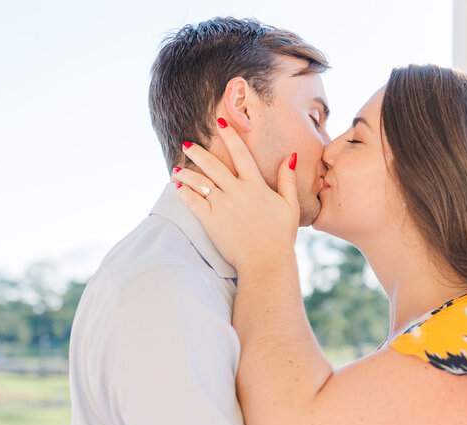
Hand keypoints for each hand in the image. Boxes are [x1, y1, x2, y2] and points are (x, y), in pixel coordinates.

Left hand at [172, 118, 298, 274]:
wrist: (266, 261)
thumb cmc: (280, 237)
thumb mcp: (290, 206)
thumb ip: (287, 180)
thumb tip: (289, 156)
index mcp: (255, 185)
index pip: (241, 153)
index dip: (230, 135)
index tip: (220, 122)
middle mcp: (236, 191)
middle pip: (213, 165)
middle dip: (198, 152)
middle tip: (187, 144)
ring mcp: (222, 205)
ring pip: (200, 182)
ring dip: (186, 173)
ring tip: (176, 169)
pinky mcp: (211, 220)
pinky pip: (193, 202)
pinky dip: (183, 193)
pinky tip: (177, 188)